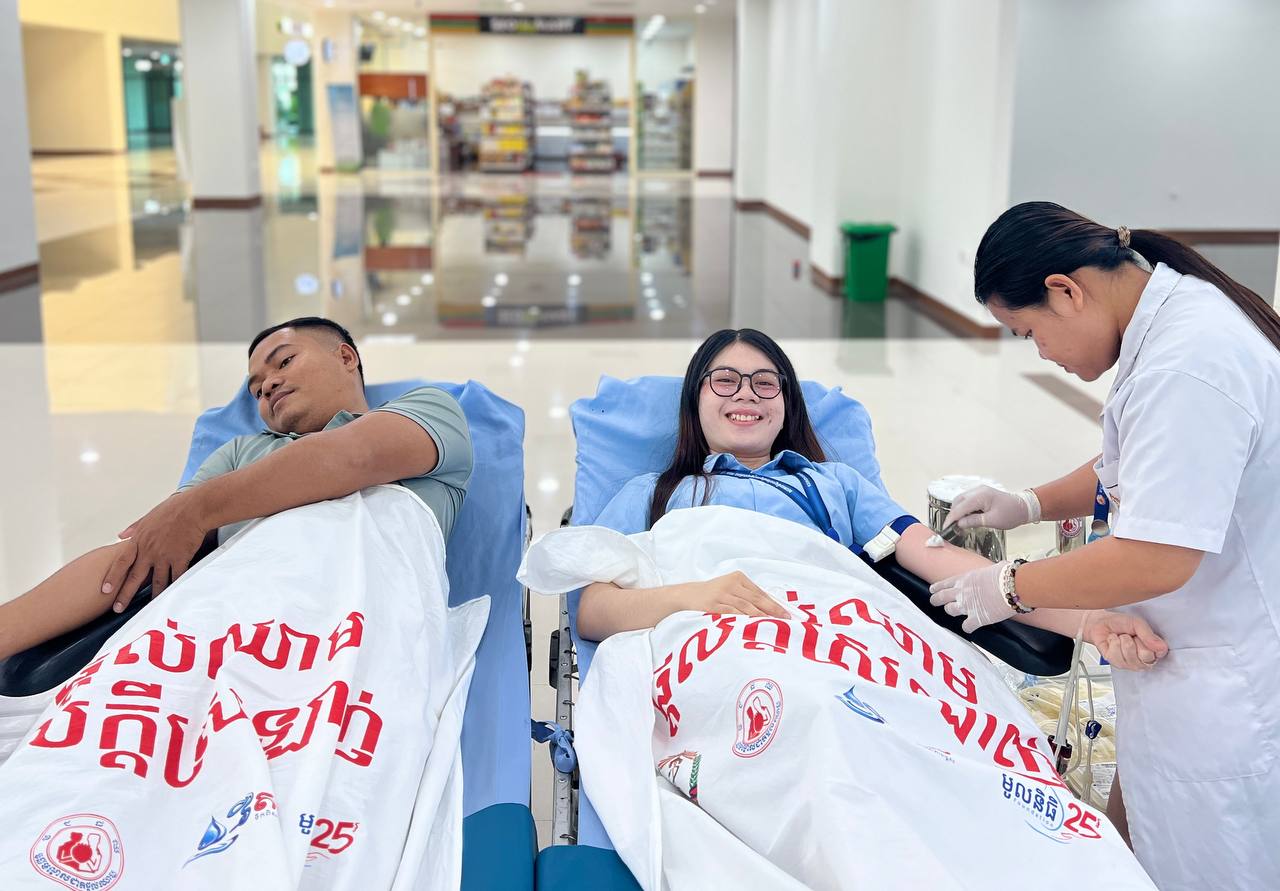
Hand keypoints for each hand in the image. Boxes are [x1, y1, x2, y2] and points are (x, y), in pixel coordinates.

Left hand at [102, 492, 209, 609]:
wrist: (194, 509)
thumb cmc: (173, 509)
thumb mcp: (149, 516)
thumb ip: (134, 528)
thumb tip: (120, 535)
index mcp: (139, 540)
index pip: (121, 562)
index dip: (113, 577)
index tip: (105, 589)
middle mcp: (150, 551)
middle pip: (134, 577)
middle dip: (125, 594)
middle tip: (118, 608)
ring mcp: (165, 556)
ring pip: (156, 581)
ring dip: (152, 596)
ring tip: (150, 607)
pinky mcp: (180, 559)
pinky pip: (176, 577)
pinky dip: (175, 587)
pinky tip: (173, 595)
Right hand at [682, 571, 789, 618]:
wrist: (688, 595)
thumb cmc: (713, 594)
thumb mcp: (730, 589)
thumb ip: (747, 596)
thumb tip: (771, 610)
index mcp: (738, 577)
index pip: (760, 592)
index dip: (774, 604)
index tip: (786, 614)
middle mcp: (731, 583)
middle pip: (756, 599)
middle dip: (772, 611)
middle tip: (784, 621)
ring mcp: (722, 593)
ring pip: (746, 607)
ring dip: (760, 618)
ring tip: (771, 626)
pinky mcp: (713, 604)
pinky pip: (732, 614)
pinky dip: (743, 621)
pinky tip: (751, 627)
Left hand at [929, 561, 1013, 632]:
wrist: (1014, 586)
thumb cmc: (1006, 575)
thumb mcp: (990, 568)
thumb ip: (987, 573)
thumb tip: (996, 571)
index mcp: (964, 579)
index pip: (944, 584)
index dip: (937, 588)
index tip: (932, 590)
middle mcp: (961, 592)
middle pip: (940, 598)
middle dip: (936, 600)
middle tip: (934, 602)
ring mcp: (967, 606)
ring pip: (950, 611)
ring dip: (951, 611)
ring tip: (953, 612)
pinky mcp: (977, 618)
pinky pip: (966, 627)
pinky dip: (967, 628)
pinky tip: (969, 628)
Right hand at [944, 486, 1039, 531]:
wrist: (1024, 507)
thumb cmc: (1011, 514)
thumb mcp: (992, 521)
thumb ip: (973, 521)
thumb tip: (959, 523)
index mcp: (981, 496)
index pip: (960, 507)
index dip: (951, 518)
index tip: (945, 527)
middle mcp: (978, 490)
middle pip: (958, 501)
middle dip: (953, 514)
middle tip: (952, 527)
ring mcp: (980, 490)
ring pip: (961, 500)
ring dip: (958, 511)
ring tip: (959, 524)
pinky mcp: (981, 493)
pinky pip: (967, 500)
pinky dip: (964, 508)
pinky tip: (967, 517)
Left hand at [1080, 610, 1168, 670]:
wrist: (1101, 622)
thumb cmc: (1121, 623)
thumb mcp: (1137, 623)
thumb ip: (1149, 636)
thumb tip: (1162, 648)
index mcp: (1153, 650)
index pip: (1159, 652)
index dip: (1148, 642)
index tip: (1141, 635)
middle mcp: (1144, 659)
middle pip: (1145, 656)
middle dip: (1135, 641)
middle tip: (1130, 636)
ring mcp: (1130, 664)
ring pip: (1130, 657)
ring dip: (1122, 642)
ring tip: (1121, 637)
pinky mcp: (1117, 664)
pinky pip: (1116, 656)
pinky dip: (1113, 644)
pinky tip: (1113, 641)